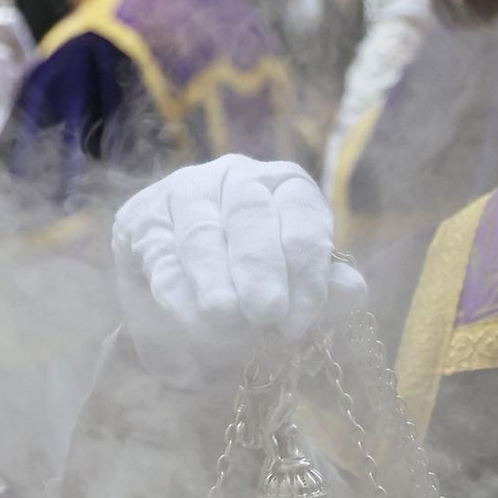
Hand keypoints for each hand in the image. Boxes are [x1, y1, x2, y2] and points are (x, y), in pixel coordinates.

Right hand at [112, 154, 367, 379]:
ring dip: (214, 277)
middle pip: (250, 211)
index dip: (305, 265)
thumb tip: (355, 292)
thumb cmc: (247, 294)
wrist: (179, 306)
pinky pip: (161, 254)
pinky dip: (178, 290)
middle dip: (260, 265)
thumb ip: (320, 290)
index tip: (301, 319)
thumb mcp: (290, 294)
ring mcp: (184, 194)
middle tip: (266, 312)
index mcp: (283, 186)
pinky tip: (195, 319)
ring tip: (227, 318)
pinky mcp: (142, 220)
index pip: (301, 212)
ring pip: (202, 230)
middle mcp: (235, 178)